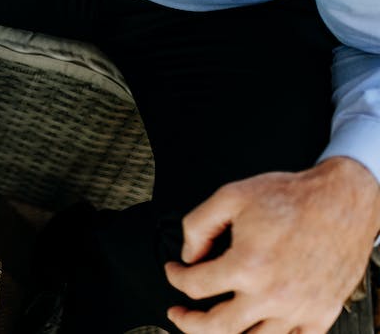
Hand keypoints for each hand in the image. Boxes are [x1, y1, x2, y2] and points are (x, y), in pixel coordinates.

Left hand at [164, 157, 379, 332]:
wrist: (343, 201)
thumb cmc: (293, 198)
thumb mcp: (231, 197)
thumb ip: (198, 226)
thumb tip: (189, 255)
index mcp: (248, 265)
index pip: (194, 285)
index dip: (175, 277)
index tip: (174, 271)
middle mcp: (272, 294)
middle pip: (216, 327)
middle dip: (188, 322)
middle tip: (178, 314)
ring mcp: (298, 309)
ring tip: (212, 325)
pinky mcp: (321, 313)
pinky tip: (256, 328)